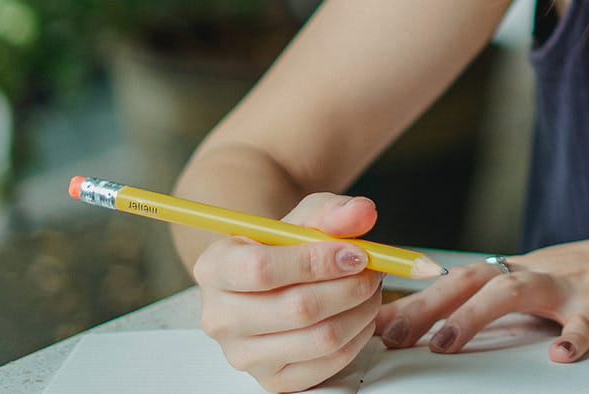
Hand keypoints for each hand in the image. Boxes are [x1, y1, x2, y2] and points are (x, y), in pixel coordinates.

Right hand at [194, 193, 383, 392]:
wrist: (273, 282)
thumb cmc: (286, 249)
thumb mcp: (305, 219)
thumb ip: (333, 212)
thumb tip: (362, 212)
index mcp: (214, 269)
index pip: (262, 269)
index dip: (318, 261)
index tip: (356, 253)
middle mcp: (219, 317)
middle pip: (298, 308)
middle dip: (351, 287)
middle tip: (374, 271)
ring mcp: (243, 354)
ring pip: (321, 338)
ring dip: (361, 311)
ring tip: (370, 290)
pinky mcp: (272, 380)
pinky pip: (329, 363)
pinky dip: (358, 337)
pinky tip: (360, 315)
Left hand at [374, 230, 588, 361]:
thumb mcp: (552, 283)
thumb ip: (511, 299)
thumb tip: (456, 322)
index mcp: (523, 270)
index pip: (459, 279)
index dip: (418, 299)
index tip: (379, 324)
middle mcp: (541, 271)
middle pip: (474, 280)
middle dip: (429, 307)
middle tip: (394, 336)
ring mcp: (573, 284)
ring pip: (517, 291)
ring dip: (476, 315)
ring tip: (448, 343)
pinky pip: (588, 321)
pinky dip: (574, 338)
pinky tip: (561, 356)